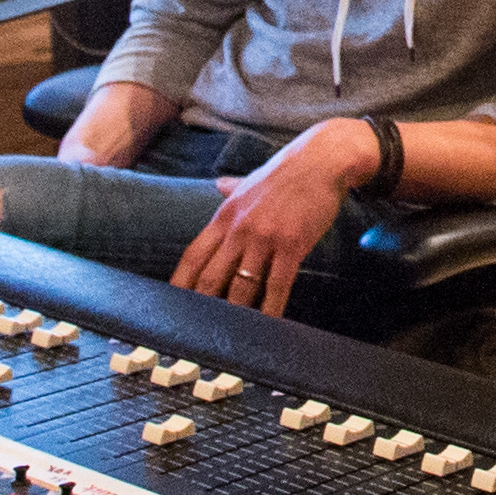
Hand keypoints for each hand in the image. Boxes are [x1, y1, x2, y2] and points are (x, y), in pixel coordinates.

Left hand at [164, 119, 378, 319]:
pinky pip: (277, 286)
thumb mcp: (252, 179)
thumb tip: (218, 183)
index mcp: (226, 214)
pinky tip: (268, 324)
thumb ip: (232, 187)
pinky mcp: (291, 245)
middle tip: (198, 330)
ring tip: (233, 335)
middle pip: (211, 277)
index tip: (172, 304)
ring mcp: (264, 238)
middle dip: (203, 307)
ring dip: (237, 314)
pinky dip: (271, 309)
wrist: (323, 160)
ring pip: (242, 287)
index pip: (193, 254)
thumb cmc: (288, 172)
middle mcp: (239, 228)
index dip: (181, 282)